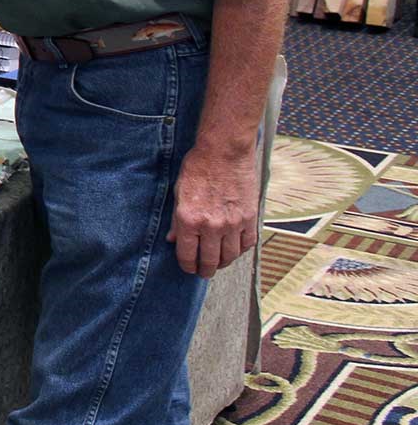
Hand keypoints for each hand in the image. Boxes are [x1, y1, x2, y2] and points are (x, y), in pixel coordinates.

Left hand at [167, 141, 257, 277]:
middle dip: (205, 270)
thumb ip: (177, 221)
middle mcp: (211, 226)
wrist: (224, 152)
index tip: (188, 268)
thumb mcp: (179, 193)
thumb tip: (173, 240)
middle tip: (204, 272)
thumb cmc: (197, 168)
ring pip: (230, 256)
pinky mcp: (250, 217)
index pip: (188, 255)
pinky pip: (247, 243)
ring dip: (223, 263)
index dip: (187, 266)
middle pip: (210, 260)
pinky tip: (234, 249)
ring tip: (219, 263)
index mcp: (189, 220)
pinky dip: (240, 249)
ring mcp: (233, 223)